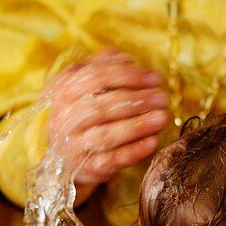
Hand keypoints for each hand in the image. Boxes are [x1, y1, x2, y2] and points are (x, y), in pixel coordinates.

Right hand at [47, 49, 170, 197]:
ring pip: (106, 135)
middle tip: (162, 98)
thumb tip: (125, 58)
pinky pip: (112, 160)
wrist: (64, 154)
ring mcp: (73, 146)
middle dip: (136, 101)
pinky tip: (153, 142)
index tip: (155, 77)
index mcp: (63, 91)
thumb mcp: (83, 86)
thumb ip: (101, 67)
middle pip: (102, 106)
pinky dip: (134, 151)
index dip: (129, 76)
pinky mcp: (87, 168)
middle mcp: (64, 119)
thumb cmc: (81, 113)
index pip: (96, 77)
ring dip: (137, 126)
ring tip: (162, 118)